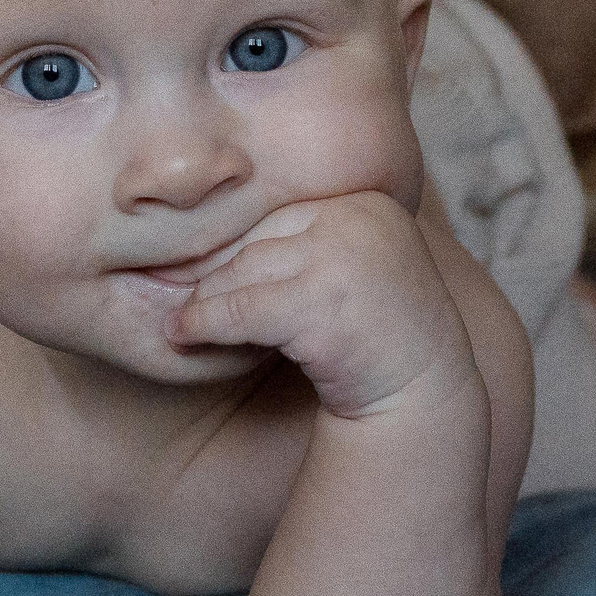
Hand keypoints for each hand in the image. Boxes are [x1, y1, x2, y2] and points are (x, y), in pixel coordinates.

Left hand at [171, 191, 474, 418]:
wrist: (421, 396)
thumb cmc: (374, 332)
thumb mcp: (350, 265)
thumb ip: (303, 240)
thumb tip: (203, 221)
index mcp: (367, 200)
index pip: (278, 213)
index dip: (235, 245)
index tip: (198, 267)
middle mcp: (358, 219)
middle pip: (258, 238)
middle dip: (215, 273)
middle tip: (174, 291)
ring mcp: (341, 261)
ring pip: (242, 272)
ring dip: (204, 300)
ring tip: (179, 318)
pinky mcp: (320, 306)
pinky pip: (240, 311)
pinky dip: (204, 323)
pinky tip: (183, 333)